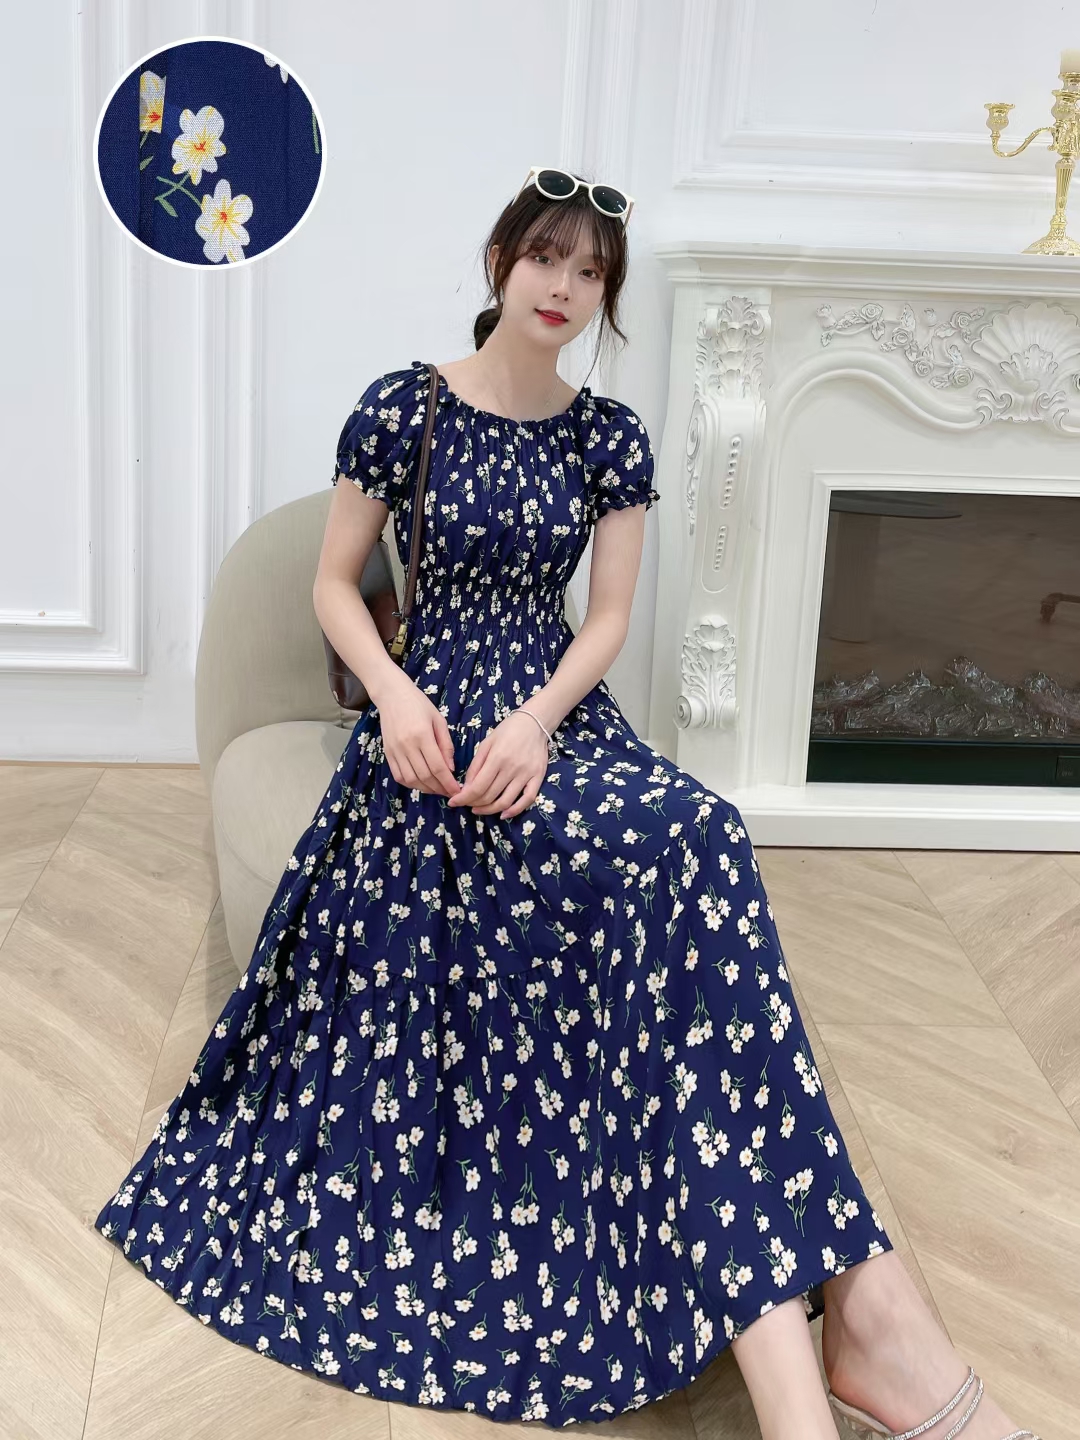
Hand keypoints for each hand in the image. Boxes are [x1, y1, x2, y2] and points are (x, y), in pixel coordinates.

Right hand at [377, 674, 461, 798]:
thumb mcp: (439, 720)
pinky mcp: (387, 753)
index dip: (448, 783)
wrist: (392, 695)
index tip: (457, 791)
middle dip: (439, 788)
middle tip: (450, 792)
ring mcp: (395, 751)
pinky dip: (411, 784)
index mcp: (422, 735)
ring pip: (411, 780)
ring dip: (426, 789)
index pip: (437, 767)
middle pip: (425, 776)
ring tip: (437, 789)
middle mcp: (407, 745)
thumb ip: (446, 745)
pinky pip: (398, 776)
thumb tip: (451, 768)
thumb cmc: (419, 704)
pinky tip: (421, 783)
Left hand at [447, 708, 550, 818]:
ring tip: (479, 809)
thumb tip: (466, 787)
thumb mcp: (486, 743)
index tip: (453, 802)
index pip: (477, 787)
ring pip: (506, 802)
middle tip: (466, 804)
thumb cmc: (507, 731)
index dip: (463, 799)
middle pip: (489, 796)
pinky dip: (515, 810)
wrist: (535, 722)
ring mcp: (527, 775)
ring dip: (489, 810)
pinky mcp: (538, 777)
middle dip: (473, 803)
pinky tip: (503, 814)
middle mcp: (512, 768)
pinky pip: (527, 800)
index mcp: (497, 758)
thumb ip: (476, 765)